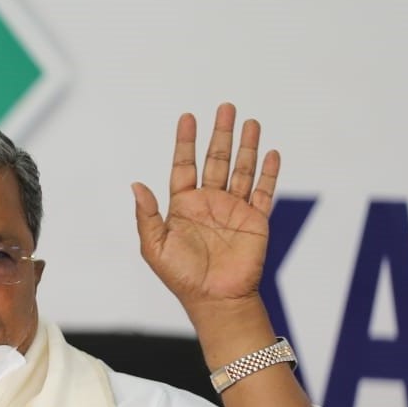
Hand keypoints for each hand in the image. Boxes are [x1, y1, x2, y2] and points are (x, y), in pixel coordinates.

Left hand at [131, 102, 278, 311]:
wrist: (215, 300)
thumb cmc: (181, 277)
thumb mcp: (155, 247)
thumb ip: (147, 215)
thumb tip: (136, 185)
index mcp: (183, 205)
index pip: (184, 165)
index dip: (186, 142)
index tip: (188, 117)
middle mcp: (209, 202)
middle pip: (216, 159)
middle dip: (220, 133)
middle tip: (225, 107)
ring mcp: (234, 209)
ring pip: (241, 169)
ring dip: (246, 145)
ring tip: (250, 121)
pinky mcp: (256, 219)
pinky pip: (264, 191)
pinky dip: (269, 172)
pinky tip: (271, 152)